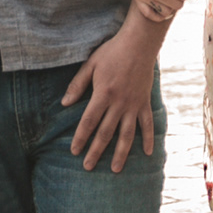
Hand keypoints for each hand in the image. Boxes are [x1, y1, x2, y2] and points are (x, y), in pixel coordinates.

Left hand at [60, 15, 161, 170]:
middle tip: (88, 167)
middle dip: (96, 151)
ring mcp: (134, 105)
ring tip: (115, 169)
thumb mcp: (90, 64)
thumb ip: (77, 85)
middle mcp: (119, 103)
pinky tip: (147, 153)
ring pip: (127, 135)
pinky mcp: (145, 103)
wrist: (140, 43)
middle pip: (105, 133)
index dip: (80, 138)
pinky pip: (147, 124)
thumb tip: (64, 103)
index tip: (74, 151)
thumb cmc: (112, 52)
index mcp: (103, 94)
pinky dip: (148, 139)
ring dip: (121, 153)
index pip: (89, 122)